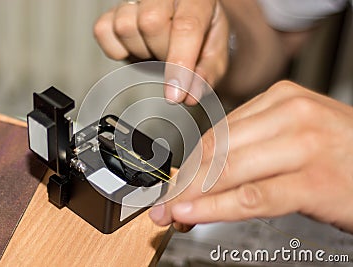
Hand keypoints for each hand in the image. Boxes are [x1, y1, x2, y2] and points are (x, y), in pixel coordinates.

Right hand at [94, 0, 229, 104]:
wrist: (188, 23)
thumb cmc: (202, 35)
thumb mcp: (214, 55)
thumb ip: (206, 74)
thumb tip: (189, 96)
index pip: (186, 26)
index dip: (179, 62)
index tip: (175, 94)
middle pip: (150, 23)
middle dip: (161, 52)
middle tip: (170, 56)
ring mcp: (134, 0)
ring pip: (125, 27)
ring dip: (141, 50)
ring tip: (154, 50)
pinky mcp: (112, 12)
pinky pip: (103, 32)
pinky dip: (118, 50)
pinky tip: (137, 48)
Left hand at [150, 80, 352, 232]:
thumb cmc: (339, 156)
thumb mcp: (293, 137)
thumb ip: (250, 148)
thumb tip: (203, 173)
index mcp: (281, 99)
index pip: (218, 133)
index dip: (189, 164)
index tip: (173, 185)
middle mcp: (291, 115)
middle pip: (218, 151)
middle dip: (185, 182)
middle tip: (163, 204)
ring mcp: (303, 145)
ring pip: (229, 172)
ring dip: (192, 197)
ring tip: (170, 214)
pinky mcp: (313, 179)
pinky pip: (252, 196)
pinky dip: (215, 208)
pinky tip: (191, 215)